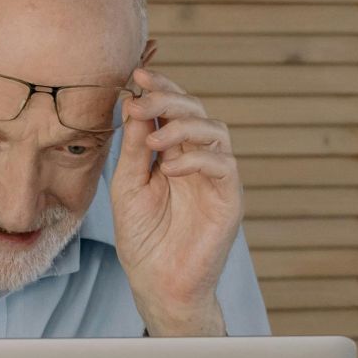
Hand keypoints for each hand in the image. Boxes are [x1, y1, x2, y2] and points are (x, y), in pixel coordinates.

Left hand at [110, 68, 242, 335]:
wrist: (157, 281)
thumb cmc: (141, 236)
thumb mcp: (128, 186)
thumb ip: (133, 149)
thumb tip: (133, 104)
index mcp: (172, 153)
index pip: (172, 111)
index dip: (159, 89)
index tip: (137, 75)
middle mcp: (197, 159)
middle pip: (196, 111)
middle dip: (169, 100)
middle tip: (142, 100)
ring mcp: (216, 177)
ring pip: (216, 131)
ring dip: (184, 126)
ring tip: (155, 140)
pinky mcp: (230, 198)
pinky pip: (224, 165)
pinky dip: (197, 160)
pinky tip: (171, 168)